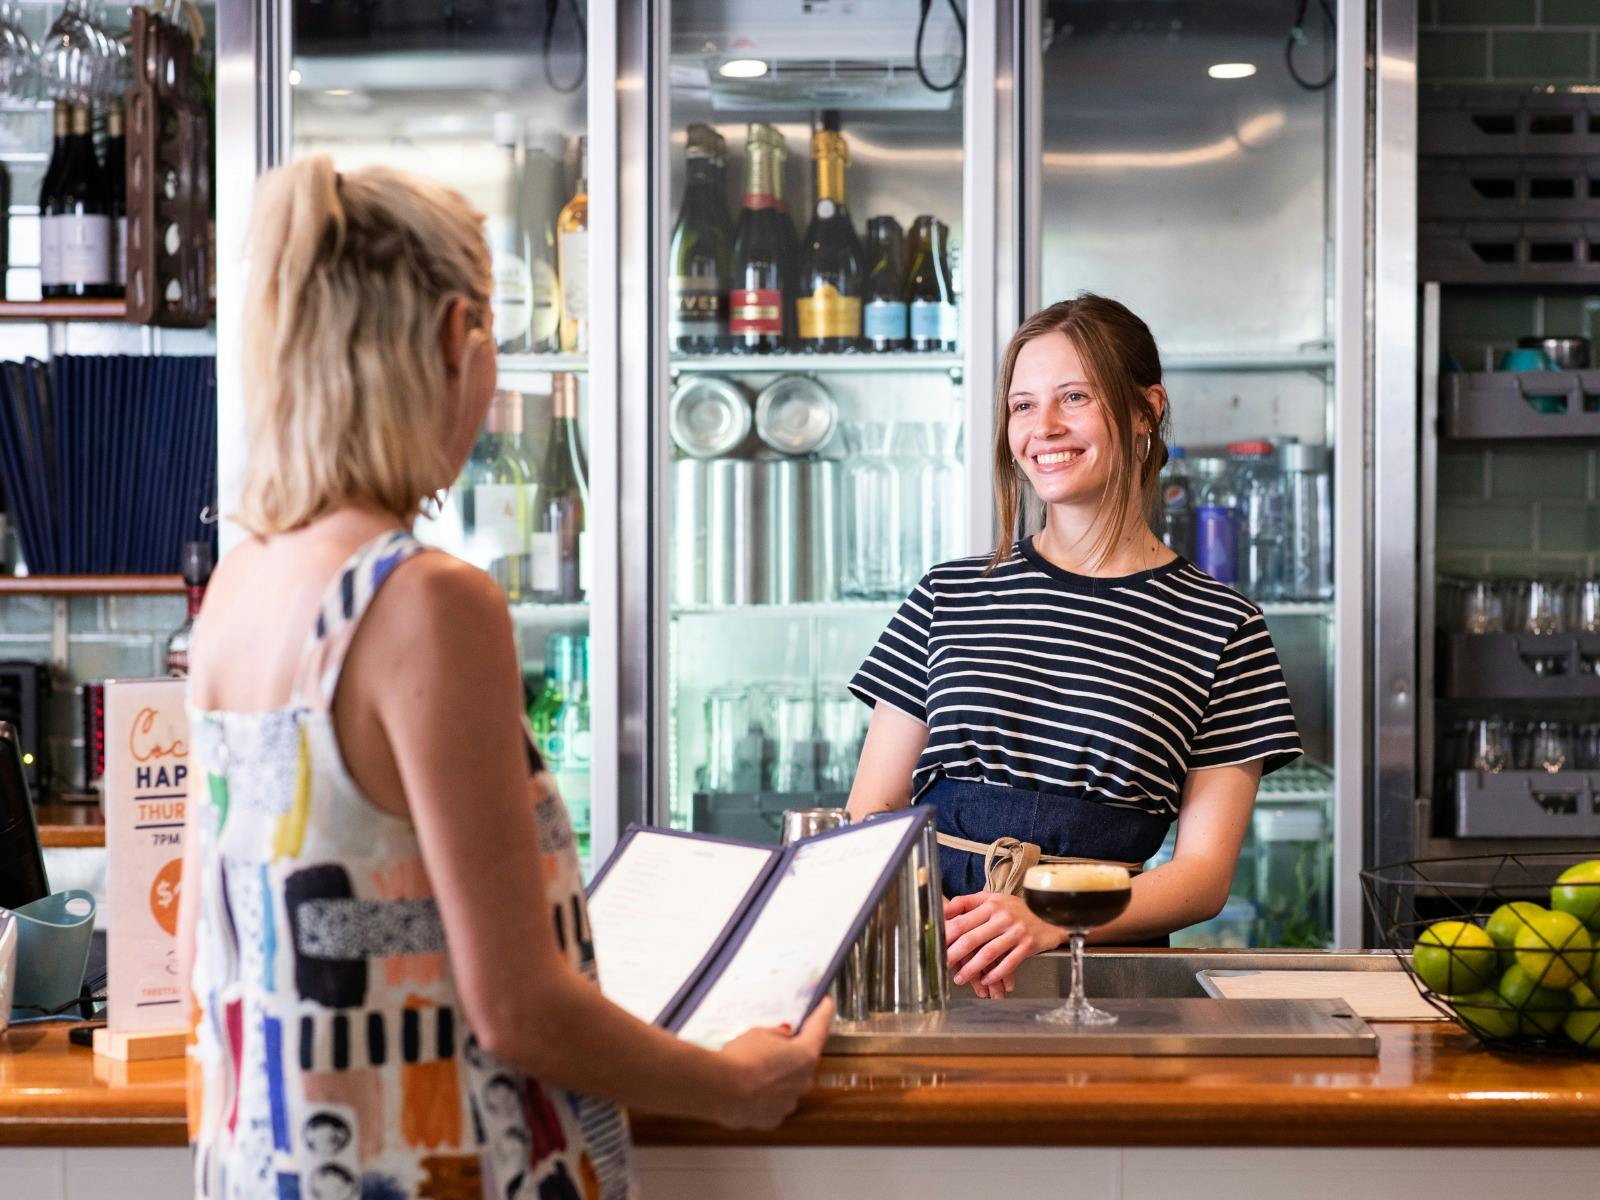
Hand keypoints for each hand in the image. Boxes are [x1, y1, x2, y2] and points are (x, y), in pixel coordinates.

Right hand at [712, 996, 833, 1129]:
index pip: (820, 1026)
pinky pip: (773, 1102)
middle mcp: (803, 1081)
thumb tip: (784, 1036)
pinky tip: (749, 1087)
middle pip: (803, 1060)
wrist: (720, 1090)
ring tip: (754, 1067)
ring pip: (788, 1084)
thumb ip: (778, 1035)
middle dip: (792, 1052)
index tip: (826, 1002)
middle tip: (773, 1043)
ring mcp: (789, 1102)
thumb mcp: (759, 1034)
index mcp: (805, 1054)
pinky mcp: (772, 1119)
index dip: (824, 1011)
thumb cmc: (740, 1058)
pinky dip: (766, 1095)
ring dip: (778, 1075)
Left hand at [944, 892, 1064, 998]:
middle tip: (943, 966)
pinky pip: (1009, 964)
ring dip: (972, 969)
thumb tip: (945, 910)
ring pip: (988, 954)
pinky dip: (995, 975)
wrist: (1050, 913)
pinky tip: (985, 981)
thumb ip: (968, 902)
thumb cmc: (1016, 908)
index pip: (962, 921)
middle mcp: (1002, 918)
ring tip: (960, 979)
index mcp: (990, 905)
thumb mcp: (993, 898)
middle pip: (972, 939)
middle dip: (954, 955)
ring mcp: (1016, 932)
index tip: (936, 946)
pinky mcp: (1028, 946)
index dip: (947, 936)